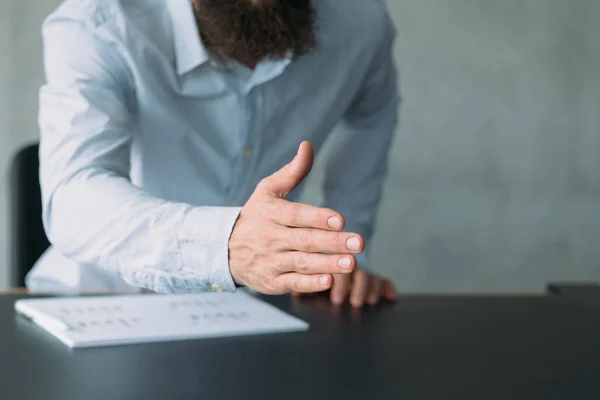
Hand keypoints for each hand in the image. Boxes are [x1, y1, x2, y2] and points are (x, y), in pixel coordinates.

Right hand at [229, 142, 364, 294]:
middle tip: (359, 243)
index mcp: (271, 213)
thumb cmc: (256, 216)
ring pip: (302, 263)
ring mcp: (270, 261)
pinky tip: (329, 281)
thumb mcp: (267, 191)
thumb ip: (292, 172)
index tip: (340, 220)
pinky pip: (293, 283)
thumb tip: (308, 146)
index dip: (318, 218)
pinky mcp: (271, 282)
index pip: (297, 215)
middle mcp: (270, 237)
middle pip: (305, 240)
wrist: (224, 250)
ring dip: (327, 263)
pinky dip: (310, 284)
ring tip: (351, 263)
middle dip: (333, 242)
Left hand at [292, 269, 396, 307]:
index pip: (332, 266)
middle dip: (355, 285)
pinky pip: (382, 281)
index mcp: (325, 262)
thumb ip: (300, 285)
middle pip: (352, 269)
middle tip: (355, 301)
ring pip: (367, 275)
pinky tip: (391, 296)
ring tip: (368, 302)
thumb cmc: (310, 279)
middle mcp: (342, 264)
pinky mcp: (372, 279)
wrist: (326, 278)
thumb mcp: (301, 282)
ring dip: (369, 288)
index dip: (336, 280)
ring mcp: (357, 272)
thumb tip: (294, 293)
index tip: (336, 298)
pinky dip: (386, 288)